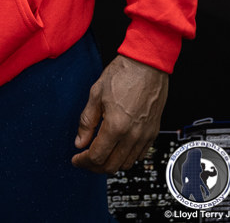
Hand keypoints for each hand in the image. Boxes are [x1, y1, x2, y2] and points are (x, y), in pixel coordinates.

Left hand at [71, 55, 168, 173]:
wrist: (146, 64)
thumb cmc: (123, 73)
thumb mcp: (96, 94)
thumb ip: (87, 121)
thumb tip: (80, 141)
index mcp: (116, 126)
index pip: (96, 156)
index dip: (83, 161)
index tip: (76, 158)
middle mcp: (132, 135)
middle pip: (111, 166)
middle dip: (94, 166)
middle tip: (85, 158)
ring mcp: (145, 135)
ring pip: (126, 164)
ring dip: (111, 163)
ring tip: (100, 153)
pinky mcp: (153, 132)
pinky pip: (140, 155)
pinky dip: (127, 157)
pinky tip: (118, 147)